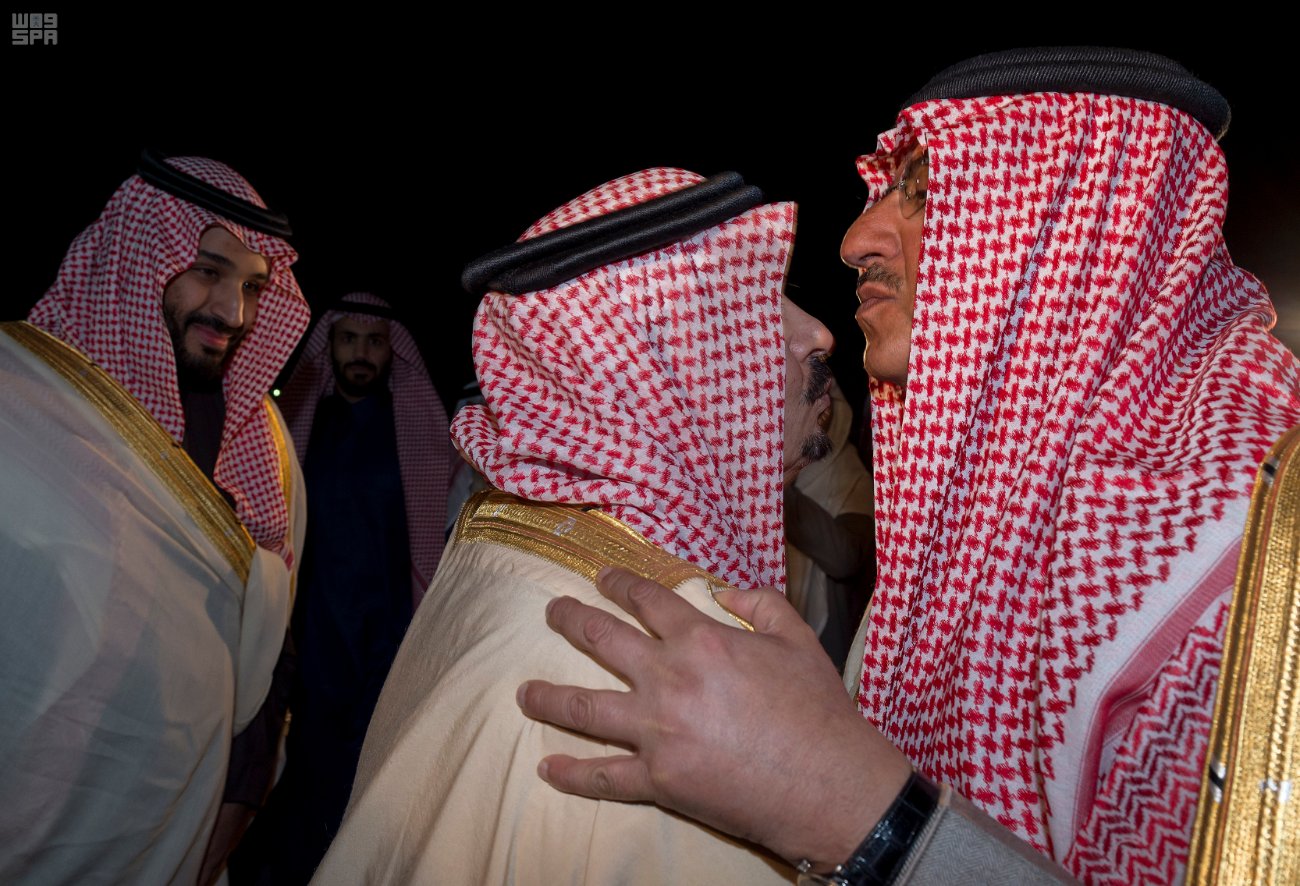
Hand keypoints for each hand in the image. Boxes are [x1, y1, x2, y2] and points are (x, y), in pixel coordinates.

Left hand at [516, 567, 910, 869]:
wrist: (828, 783)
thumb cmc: (817, 708)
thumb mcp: (798, 637)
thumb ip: (760, 603)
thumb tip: (725, 591)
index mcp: (702, 641)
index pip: (647, 600)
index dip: (619, 583)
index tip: (600, 575)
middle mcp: (668, 680)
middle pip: (602, 640)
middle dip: (570, 620)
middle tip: (552, 612)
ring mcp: (656, 732)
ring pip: (584, 707)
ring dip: (548, 696)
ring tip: (524, 692)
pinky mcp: (657, 780)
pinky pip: (603, 777)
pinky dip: (571, 774)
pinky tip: (547, 768)